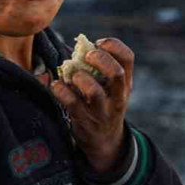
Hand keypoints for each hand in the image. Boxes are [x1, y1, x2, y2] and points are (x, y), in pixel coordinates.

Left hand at [51, 38, 134, 172]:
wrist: (105, 142)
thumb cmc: (104, 105)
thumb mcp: (112, 89)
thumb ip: (100, 69)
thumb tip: (78, 46)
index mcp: (125, 84)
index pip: (128, 58)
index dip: (113, 45)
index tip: (98, 43)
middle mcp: (117, 97)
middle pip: (116, 73)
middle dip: (99, 59)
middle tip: (86, 56)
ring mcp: (102, 111)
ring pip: (94, 92)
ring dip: (80, 78)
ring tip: (74, 75)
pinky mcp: (84, 121)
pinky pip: (71, 104)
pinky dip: (60, 91)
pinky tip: (56, 85)